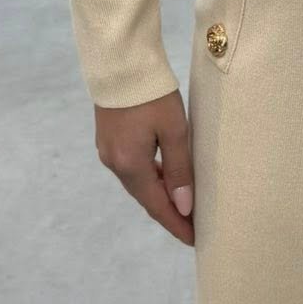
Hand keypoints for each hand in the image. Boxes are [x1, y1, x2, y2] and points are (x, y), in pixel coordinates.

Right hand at [94, 89, 194, 244]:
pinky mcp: (108, 140)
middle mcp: (115, 164)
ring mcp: (108, 152)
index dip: (176, 225)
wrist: (120, 63)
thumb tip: (183, 206)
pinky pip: (132, 170)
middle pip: (146, 197)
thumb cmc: (152, 95)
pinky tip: (165, 179)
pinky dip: (150, 179)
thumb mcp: (174, 131)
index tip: (194, 240)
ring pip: (138, 184)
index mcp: (131, 165)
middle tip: (193, 227)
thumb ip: (179, 170)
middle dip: (169, 214)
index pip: (157, 206)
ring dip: (160, 196)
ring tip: (183, 206)